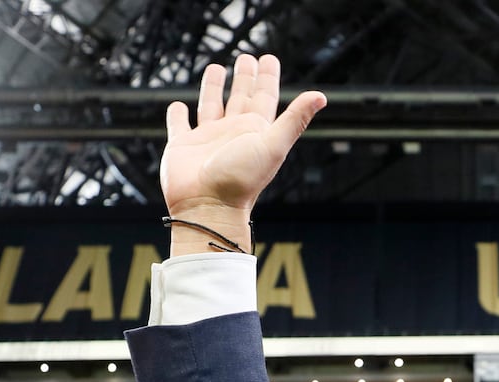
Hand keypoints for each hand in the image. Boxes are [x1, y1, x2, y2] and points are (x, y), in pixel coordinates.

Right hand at [160, 54, 325, 253]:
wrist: (208, 207)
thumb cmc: (242, 180)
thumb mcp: (273, 145)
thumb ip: (295, 119)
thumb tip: (321, 96)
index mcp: (255, 131)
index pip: (264, 96)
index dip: (267, 77)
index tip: (268, 58)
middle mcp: (233, 133)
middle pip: (241, 97)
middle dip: (244, 77)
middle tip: (246, 58)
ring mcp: (208, 139)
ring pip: (212, 105)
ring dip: (214, 87)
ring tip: (216, 67)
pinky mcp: (182, 146)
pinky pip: (179, 125)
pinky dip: (177, 115)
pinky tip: (178, 105)